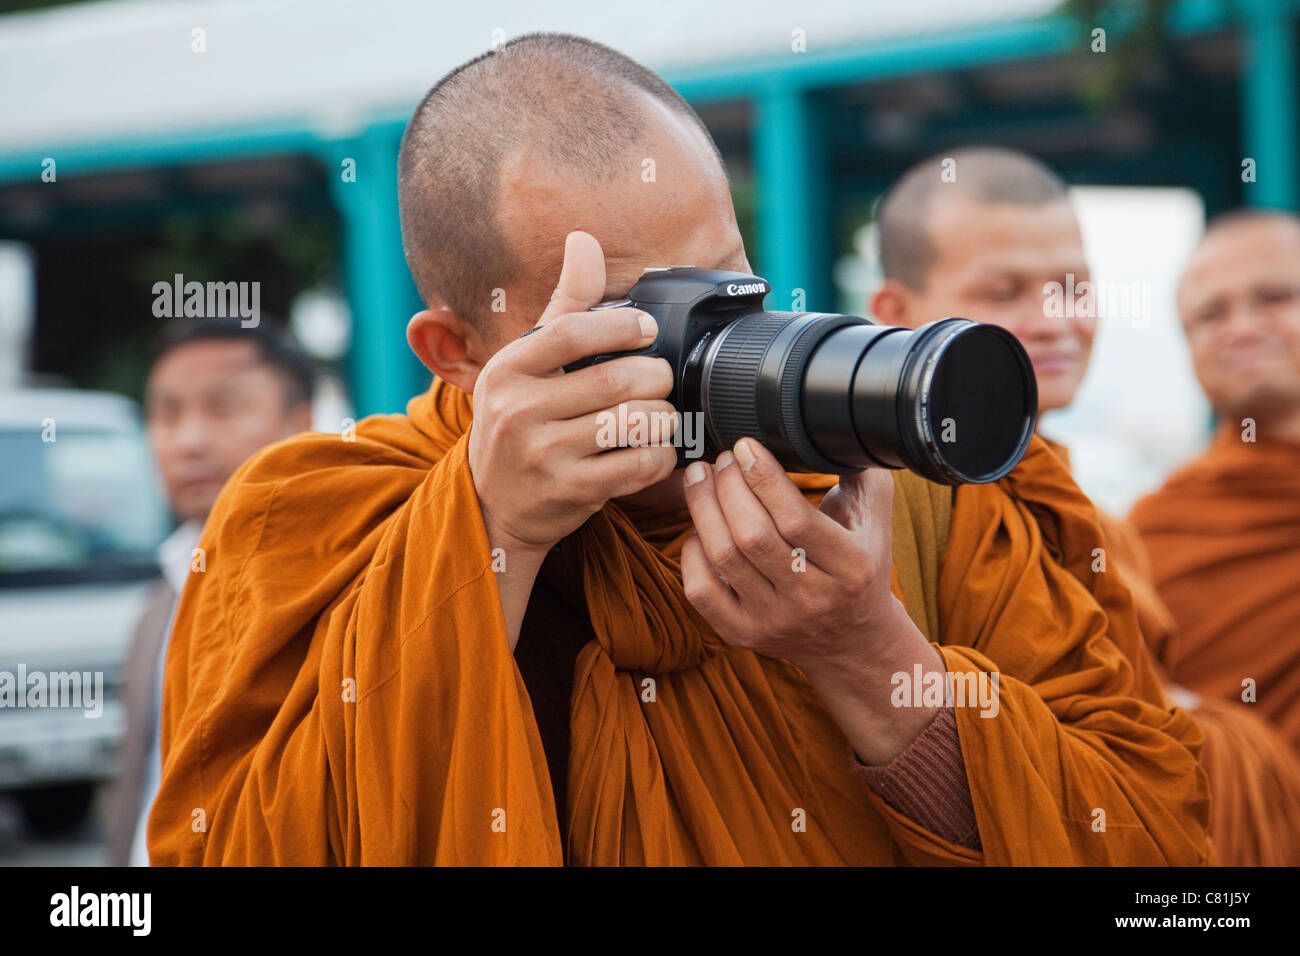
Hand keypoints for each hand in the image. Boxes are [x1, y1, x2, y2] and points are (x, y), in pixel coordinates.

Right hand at [467, 230, 678, 557]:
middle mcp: (518, 412)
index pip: (569, 334)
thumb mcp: (527, 364)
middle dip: (654, 377)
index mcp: (507, 371)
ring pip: (632, 423)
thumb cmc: (519, 423)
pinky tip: (655, 448)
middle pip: (615, 381)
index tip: (646, 329)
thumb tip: (584, 240)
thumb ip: (563, 307)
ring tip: (661, 413)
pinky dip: (660, 454)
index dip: (619, 326)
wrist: (491, 506)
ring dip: (662, 416)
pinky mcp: (570, 492)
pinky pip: (637, 465)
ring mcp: (543, 456)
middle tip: (661, 379)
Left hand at [680, 437, 943, 763]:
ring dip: (703, 508)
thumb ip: (862, 472)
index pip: (796, 518)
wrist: (852, 642)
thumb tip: (834, 424)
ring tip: (701, 476)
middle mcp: (811, 598)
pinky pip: (701, 591)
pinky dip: (692, 553)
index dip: (763, 477)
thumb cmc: (860, 566)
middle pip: (753, 536)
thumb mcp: (876, 519)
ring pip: (723, 558)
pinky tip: (699, 528)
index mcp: (850, 566)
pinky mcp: (742, 634)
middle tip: (723, 458)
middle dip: (728, 486)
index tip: (746, 446)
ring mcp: (773, 620)